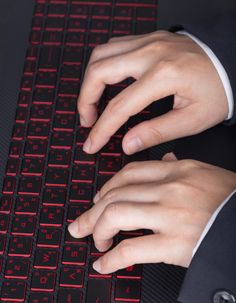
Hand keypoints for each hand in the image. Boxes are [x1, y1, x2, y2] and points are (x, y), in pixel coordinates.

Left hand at [68, 156, 235, 273]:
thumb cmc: (232, 203)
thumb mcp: (208, 174)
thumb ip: (181, 167)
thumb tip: (165, 159)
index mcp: (179, 170)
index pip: (130, 173)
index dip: (107, 187)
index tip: (99, 199)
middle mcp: (171, 188)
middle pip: (115, 194)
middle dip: (92, 211)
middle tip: (81, 223)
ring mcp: (170, 214)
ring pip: (115, 215)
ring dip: (97, 229)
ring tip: (94, 240)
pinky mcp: (174, 244)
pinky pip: (130, 249)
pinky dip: (111, 258)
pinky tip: (103, 264)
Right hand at [78, 31, 227, 154]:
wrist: (232, 62)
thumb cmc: (218, 91)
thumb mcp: (193, 120)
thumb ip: (157, 133)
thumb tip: (127, 144)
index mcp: (164, 75)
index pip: (119, 106)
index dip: (101, 129)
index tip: (91, 145)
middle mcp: (151, 52)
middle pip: (99, 71)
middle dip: (85, 100)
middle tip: (88, 121)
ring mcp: (149, 41)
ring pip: (101, 54)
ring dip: (90, 80)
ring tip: (93, 103)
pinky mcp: (149, 38)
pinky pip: (114, 46)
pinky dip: (103, 66)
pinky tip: (108, 83)